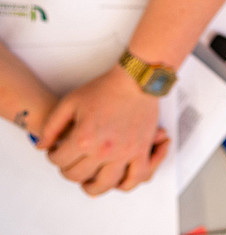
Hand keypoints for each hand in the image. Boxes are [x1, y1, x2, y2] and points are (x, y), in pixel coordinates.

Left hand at [38, 66, 164, 195]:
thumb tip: (42, 147)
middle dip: (68, 169)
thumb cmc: (104, 89)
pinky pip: (136, 177)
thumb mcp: (69, 102)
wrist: (135, 81)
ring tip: (89, 181)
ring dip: (92, 186)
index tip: (57, 151)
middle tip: (71, 162)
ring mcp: (124, 152)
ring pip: (104, 185)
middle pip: (77, 175)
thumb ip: (51, 126)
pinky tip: (117, 180)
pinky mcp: (141, 151)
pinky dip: (126, 184)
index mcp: (83, 138)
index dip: (53, 156)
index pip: (59, 161)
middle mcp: (103, 150)